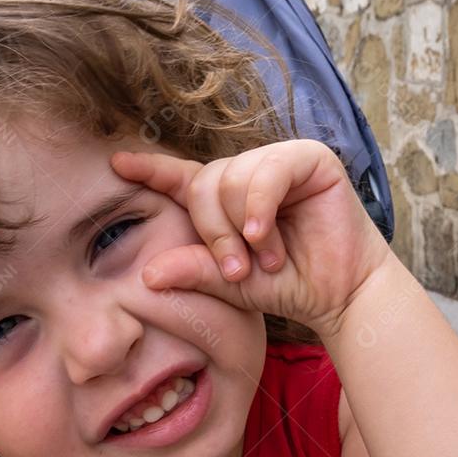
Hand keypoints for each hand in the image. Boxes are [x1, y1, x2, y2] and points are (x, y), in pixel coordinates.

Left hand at [109, 139, 393, 339]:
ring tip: (267, 260)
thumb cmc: (289, 286)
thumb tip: (147, 275)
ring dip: (242, 229)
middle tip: (236, 270)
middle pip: (204, 184)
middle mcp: (250, 174)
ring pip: (231, 179)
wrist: (340, 296)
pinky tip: (263, 237)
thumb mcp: (232, 284)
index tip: (117, 165)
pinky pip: (267, 174)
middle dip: (212, 232)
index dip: (152, 170)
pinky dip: (259, 209)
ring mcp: (280, 162)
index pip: (183, 178)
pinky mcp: (310, 160)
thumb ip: (194, 271)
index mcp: (227, 198)